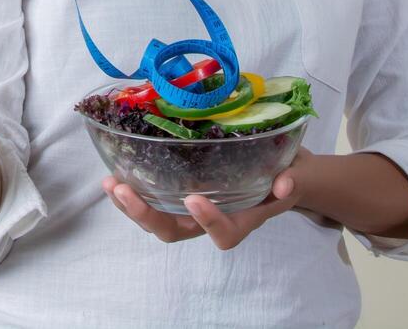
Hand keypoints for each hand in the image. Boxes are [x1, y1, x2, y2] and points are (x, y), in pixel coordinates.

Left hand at [102, 148, 315, 249]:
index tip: (193, 199)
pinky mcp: (177, 194)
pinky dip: (130, 192)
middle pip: (175, 231)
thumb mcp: (296, 176)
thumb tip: (285, 182)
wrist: (278, 172)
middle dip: (148, 216)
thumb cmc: (286, 175)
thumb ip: (292, 181)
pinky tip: (113, 176)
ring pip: (156, 220)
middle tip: (126, 192)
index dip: (208, 222)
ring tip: (111, 184)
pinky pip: (151, 201)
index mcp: (241, 220)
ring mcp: (190, 210)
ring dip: (130, 205)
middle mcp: (210, 220)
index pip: (223, 234)